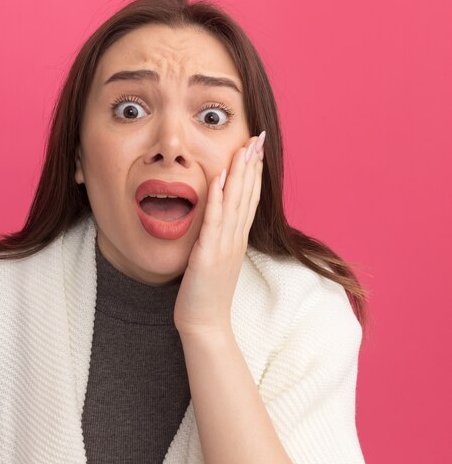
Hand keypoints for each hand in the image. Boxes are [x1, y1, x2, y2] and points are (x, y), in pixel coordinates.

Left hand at [173, 131, 264, 336]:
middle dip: (253, 165)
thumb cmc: (207, 295)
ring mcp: (224, 247)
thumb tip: (219, 223)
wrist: (205, 325)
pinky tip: (221, 179)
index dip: (254, 173)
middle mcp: (235, 239)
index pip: (249, 200)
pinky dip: (219, 199)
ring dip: (241, 174)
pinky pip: (215, 222)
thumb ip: (220, 240)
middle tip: (259, 138)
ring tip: (246, 148)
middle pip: (248, 195)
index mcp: (237, 240)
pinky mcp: (208, 256)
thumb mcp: (217, 261)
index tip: (257, 150)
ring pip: (236, 203)